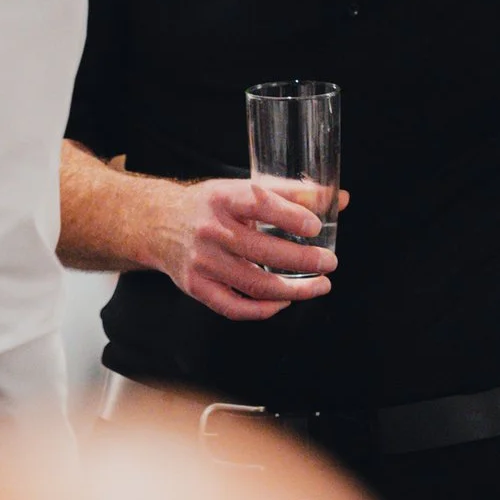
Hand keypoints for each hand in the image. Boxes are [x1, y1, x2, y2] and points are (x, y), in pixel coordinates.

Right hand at [158, 178, 340, 320]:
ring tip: (320, 285)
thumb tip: (339, 200)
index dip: (290, 216)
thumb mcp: (244, 189)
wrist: (160, 224)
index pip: (259, 205)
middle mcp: (210, 230)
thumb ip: (292, 194)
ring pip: (254, 285)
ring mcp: (203, 262)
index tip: (316, 227)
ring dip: (294, 290)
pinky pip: (234, 307)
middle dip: (303, 260)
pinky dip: (263, 310)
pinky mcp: (197, 287)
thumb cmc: (211, 205)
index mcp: (223, 198)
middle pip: (261, 251)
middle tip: (330, 263)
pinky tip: (284, 302)